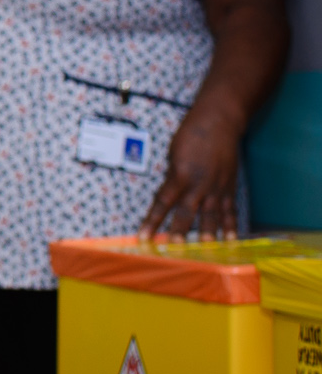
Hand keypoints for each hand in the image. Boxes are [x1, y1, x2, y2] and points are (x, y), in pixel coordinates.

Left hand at [141, 98, 244, 239]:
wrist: (218, 123)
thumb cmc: (190, 137)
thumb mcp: (173, 157)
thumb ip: (172, 180)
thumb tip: (167, 200)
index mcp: (179, 175)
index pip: (161, 203)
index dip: (152, 221)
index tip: (143, 238)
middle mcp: (198, 184)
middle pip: (186, 212)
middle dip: (179, 230)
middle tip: (173, 247)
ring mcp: (216, 188)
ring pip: (210, 215)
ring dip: (206, 234)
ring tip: (204, 250)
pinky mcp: (229, 188)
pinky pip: (230, 211)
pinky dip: (230, 227)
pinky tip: (230, 242)